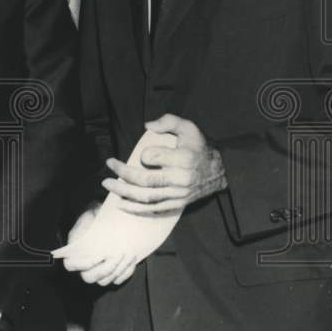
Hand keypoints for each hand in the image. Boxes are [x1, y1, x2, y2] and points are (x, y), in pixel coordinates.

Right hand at [55, 203, 136, 285]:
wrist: (107, 218)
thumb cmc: (96, 217)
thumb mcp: (89, 216)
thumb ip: (86, 225)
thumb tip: (88, 234)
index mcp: (73, 251)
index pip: (70, 265)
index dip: (84, 264)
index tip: (100, 256)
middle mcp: (83, 265)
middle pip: (89, 277)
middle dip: (106, 268)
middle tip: (119, 255)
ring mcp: (97, 272)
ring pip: (105, 281)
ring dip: (118, 270)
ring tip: (129, 254)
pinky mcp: (110, 274)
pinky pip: (117, 280)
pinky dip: (125, 273)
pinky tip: (132, 261)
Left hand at [102, 114, 226, 214]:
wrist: (222, 171)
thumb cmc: (201, 147)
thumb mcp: (189, 127)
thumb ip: (168, 121)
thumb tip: (147, 125)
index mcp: (183, 159)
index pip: (153, 157)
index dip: (144, 155)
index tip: (142, 153)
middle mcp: (180, 179)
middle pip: (145, 180)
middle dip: (122, 174)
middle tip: (109, 167)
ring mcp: (179, 194)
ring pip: (146, 197)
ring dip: (124, 192)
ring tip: (108, 185)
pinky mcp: (178, 203)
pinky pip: (154, 209)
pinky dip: (136, 209)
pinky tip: (122, 204)